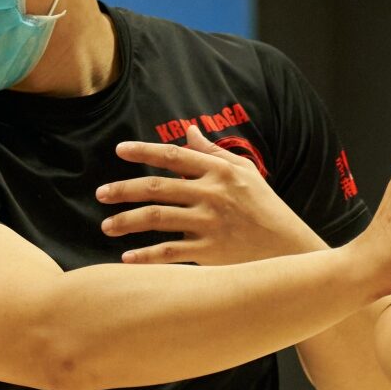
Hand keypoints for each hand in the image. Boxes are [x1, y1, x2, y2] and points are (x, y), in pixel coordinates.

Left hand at [98, 125, 322, 265]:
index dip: (144, 151)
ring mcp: (210, 223)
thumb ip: (213, 151)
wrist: (289, 248)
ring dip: (126, 222)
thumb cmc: (265, 207)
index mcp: (219, 171)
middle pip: (156, 187)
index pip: (174, 156)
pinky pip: (169, 252)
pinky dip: (145, 256)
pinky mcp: (209, 252)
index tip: (120, 151)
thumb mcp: (245, 172)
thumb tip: (189, 130)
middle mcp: (212, 194)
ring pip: (156, 218)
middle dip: (123, 190)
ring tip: (106, 226)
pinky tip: (126, 259)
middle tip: (100, 194)